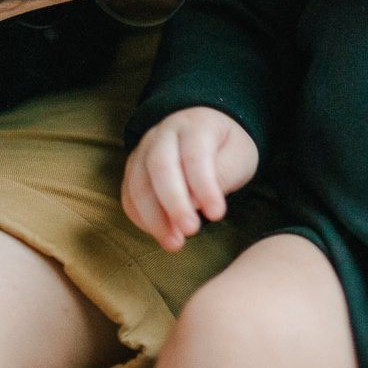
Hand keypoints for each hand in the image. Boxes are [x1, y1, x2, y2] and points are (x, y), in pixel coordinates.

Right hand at [122, 107, 258, 250]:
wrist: (208, 132)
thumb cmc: (226, 147)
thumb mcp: (238, 156)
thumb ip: (221, 175)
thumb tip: (193, 203)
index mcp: (195, 125)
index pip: (195, 155)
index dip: (204, 187)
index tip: (217, 214)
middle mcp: (163, 133)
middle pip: (160, 166)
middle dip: (174, 203)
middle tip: (191, 231)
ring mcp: (143, 150)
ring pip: (138, 183)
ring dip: (154, 217)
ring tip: (175, 242)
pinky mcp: (133, 169)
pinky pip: (128, 195)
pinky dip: (141, 218)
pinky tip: (160, 234)